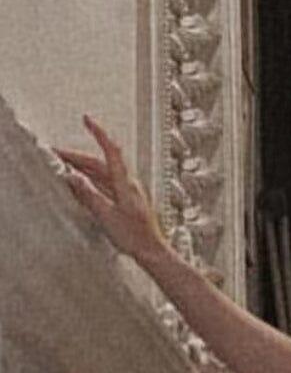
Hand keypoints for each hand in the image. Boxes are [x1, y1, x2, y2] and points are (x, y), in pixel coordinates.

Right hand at [51, 115, 170, 264]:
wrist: (152, 252)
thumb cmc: (135, 236)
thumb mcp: (106, 215)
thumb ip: (88, 195)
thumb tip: (72, 178)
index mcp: (124, 182)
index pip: (111, 150)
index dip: (98, 133)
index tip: (87, 120)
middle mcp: (127, 184)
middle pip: (100, 162)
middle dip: (77, 156)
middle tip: (57, 154)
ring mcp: (127, 193)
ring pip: (101, 174)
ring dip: (82, 168)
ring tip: (63, 166)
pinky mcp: (125, 202)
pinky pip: (104, 185)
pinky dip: (90, 181)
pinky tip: (81, 185)